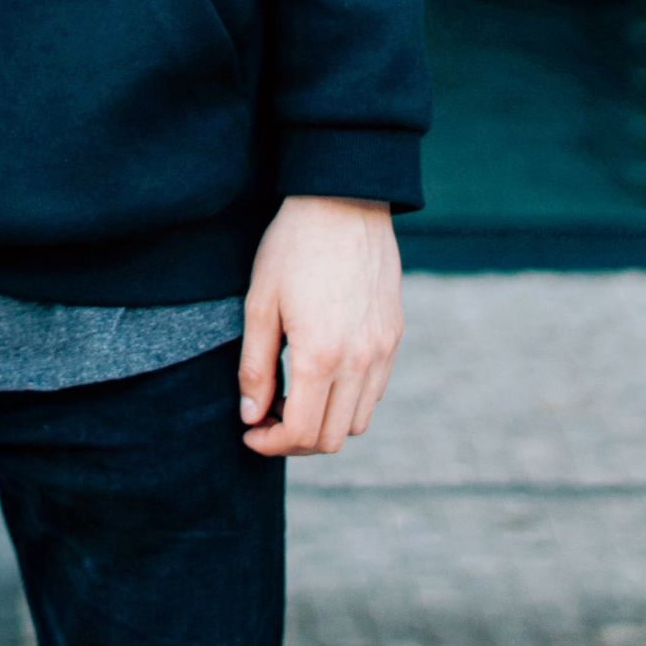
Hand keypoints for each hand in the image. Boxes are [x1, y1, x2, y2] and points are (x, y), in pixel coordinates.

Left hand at [238, 195, 402, 455]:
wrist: (344, 201)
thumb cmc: (293, 247)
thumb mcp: (260, 303)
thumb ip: (255, 367)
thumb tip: (251, 415)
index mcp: (321, 355)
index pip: (301, 433)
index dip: (271, 444)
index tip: (250, 433)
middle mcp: (360, 361)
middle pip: (330, 438)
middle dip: (294, 440)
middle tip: (267, 417)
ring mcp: (383, 350)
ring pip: (357, 422)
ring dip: (324, 423)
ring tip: (294, 397)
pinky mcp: (394, 336)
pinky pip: (375, 391)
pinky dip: (348, 400)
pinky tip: (322, 374)